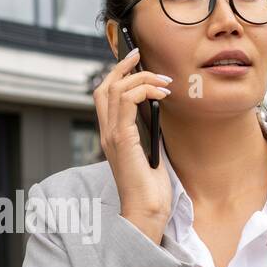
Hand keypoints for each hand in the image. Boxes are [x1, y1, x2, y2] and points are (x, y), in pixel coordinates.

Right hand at [96, 45, 172, 237]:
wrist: (146, 212)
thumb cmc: (150, 190)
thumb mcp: (151, 153)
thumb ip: (149, 131)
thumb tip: (158, 108)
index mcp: (112, 136)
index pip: (105, 96)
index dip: (117, 73)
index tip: (136, 60)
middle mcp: (107, 133)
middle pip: (104, 87)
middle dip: (122, 66)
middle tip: (141, 55)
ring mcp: (111, 136)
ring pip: (115, 89)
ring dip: (141, 78)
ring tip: (163, 81)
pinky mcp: (122, 140)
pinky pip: (126, 101)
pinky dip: (143, 90)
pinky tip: (161, 94)